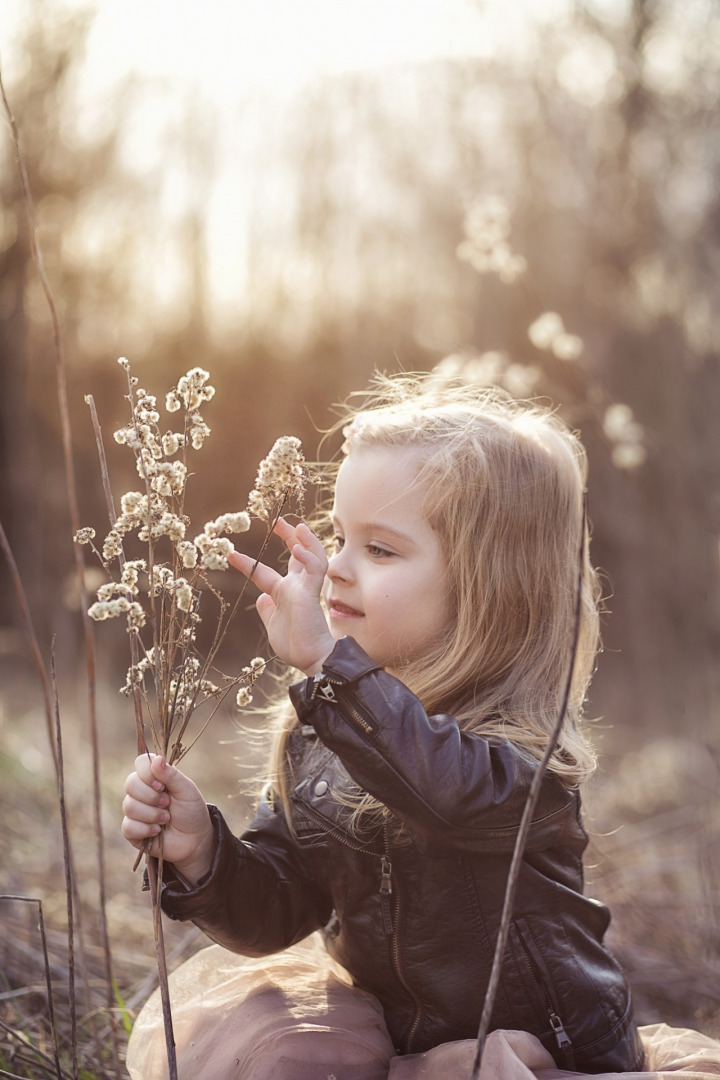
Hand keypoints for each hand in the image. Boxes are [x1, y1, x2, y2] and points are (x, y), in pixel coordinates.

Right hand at [121, 753, 213, 884]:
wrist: (194, 840)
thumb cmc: (191, 811)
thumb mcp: (186, 790)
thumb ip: (171, 775)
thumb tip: (156, 759)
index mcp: (155, 777)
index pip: (140, 762)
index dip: (147, 773)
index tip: (161, 785)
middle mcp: (142, 791)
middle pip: (130, 784)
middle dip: (151, 797)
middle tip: (167, 803)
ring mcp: (135, 810)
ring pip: (129, 806)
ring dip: (152, 815)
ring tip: (166, 819)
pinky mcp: (131, 830)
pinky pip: (128, 826)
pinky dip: (146, 829)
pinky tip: (157, 831)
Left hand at [227, 518, 334, 674]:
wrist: (311, 660)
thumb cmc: (295, 645)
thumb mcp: (272, 625)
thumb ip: (267, 610)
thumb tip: (260, 598)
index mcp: (284, 594)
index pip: (264, 573)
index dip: (247, 563)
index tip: (230, 554)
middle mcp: (296, 587)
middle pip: (296, 555)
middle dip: (288, 536)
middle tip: (278, 520)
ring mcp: (305, 589)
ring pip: (311, 557)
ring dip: (305, 540)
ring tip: (297, 526)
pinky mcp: (312, 594)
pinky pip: (315, 570)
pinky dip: (308, 557)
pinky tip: (299, 548)